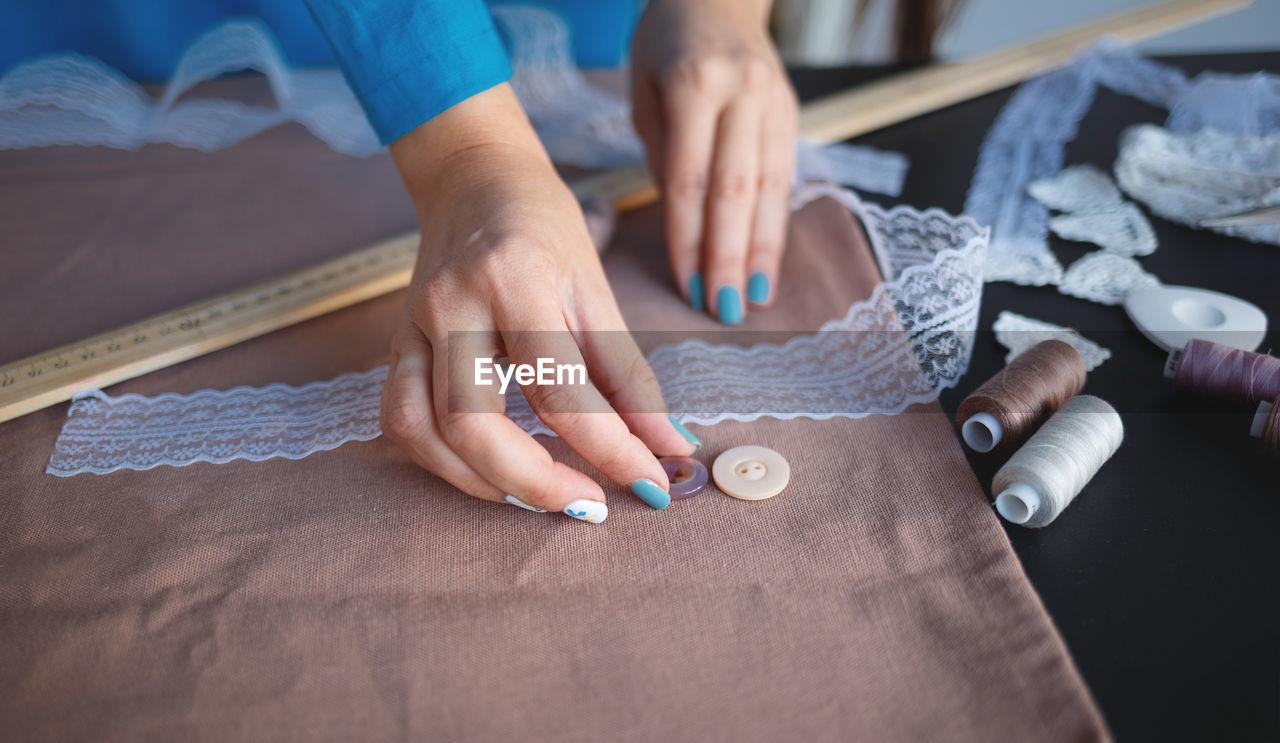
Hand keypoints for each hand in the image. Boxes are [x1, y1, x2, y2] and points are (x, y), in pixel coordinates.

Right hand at [380, 84, 698, 521]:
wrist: (474, 177)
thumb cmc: (544, 227)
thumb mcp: (598, 289)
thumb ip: (630, 377)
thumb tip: (669, 446)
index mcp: (515, 278)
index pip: (562, 391)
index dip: (612, 449)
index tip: (651, 484)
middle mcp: (453, 303)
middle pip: (474, 424)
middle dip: (536, 483)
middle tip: (590, 506)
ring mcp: (413, 324)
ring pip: (425, 432)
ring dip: (483, 483)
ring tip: (540, 496)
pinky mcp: (395, 342)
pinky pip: (401, 420)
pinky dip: (442, 461)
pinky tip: (489, 471)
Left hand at [631, 0, 797, 323]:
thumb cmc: (666, 47)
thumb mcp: (644, 89)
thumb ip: (662, 153)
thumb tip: (684, 226)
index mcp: (694, 84)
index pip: (689, 179)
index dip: (689, 238)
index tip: (687, 286)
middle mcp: (742, 93)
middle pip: (735, 191)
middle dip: (729, 257)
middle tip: (722, 309)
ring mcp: (774, 104)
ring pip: (770, 190)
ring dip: (760, 252)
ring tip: (752, 300)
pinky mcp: (792, 116)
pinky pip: (784, 181)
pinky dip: (776, 228)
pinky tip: (769, 266)